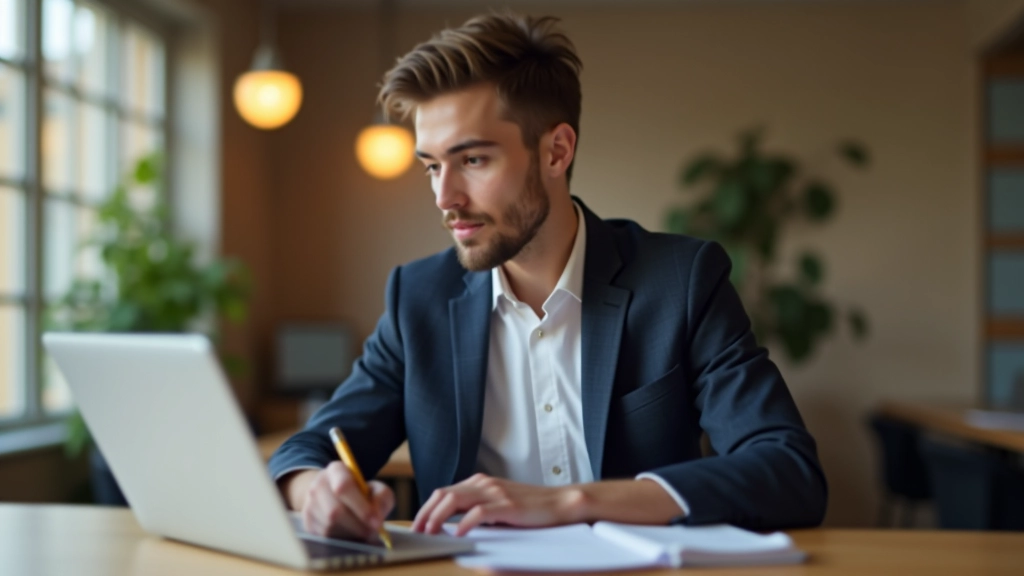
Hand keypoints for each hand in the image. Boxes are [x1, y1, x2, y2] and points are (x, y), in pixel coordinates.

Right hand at [279, 463, 394, 542]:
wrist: (334, 497)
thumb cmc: (360, 493)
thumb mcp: (376, 488)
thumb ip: (382, 498)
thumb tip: (376, 516)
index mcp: (336, 470)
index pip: (343, 486)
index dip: (361, 507)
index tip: (376, 521)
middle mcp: (318, 485)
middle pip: (335, 511)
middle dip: (357, 525)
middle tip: (372, 532)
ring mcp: (309, 504)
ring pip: (329, 526)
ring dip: (350, 534)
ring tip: (362, 532)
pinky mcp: (306, 522)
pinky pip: (324, 537)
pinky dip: (341, 539)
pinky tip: (350, 534)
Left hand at [412, 473, 586, 535]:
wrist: (560, 503)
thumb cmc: (530, 508)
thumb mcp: (499, 504)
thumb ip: (478, 508)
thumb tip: (452, 524)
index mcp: (480, 482)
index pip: (444, 492)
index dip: (426, 509)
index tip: (417, 526)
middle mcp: (484, 483)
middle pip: (444, 494)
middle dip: (425, 514)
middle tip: (416, 532)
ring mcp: (495, 493)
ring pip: (455, 500)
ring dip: (437, 518)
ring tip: (429, 533)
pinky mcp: (507, 505)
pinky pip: (478, 512)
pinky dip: (464, 523)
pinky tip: (457, 534)